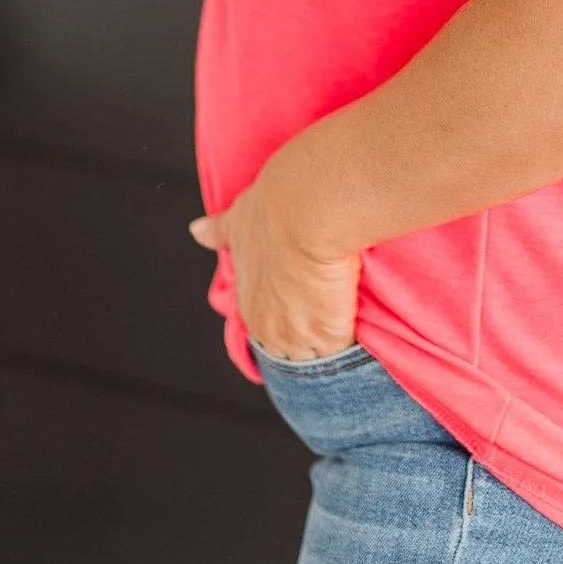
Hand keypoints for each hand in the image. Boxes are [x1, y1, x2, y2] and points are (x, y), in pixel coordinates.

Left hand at [188, 160, 363, 361]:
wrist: (307, 210)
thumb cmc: (276, 209)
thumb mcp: (240, 219)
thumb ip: (220, 231)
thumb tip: (197, 230)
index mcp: (249, 305)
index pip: (266, 325)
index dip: (287, 313)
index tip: (302, 297)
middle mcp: (268, 328)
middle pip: (290, 347)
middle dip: (307, 334)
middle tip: (327, 305)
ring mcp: (299, 338)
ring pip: (316, 354)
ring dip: (330, 341)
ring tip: (350, 315)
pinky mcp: (332, 338)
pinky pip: (345, 349)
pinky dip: (356, 338)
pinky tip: (365, 319)